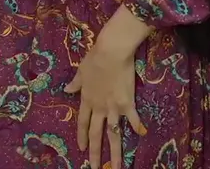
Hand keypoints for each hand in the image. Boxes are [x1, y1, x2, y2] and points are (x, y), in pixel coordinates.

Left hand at [65, 8, 150, 168]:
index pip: (82, 123)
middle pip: (96, 134)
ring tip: (117, 167)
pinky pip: (132, 118)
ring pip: (113, 134)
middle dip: (95, 153)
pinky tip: (141, 135)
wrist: (110, 53)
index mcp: (86, 100)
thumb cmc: (94, 59)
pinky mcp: (127, 103)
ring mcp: (113, 107)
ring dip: (115, 152)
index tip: (82, 150)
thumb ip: (76, 83)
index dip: (81, 137)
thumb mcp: (81, 71)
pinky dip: (136, 126)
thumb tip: (67, 90)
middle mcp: (99, 107)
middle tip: (95, 168)